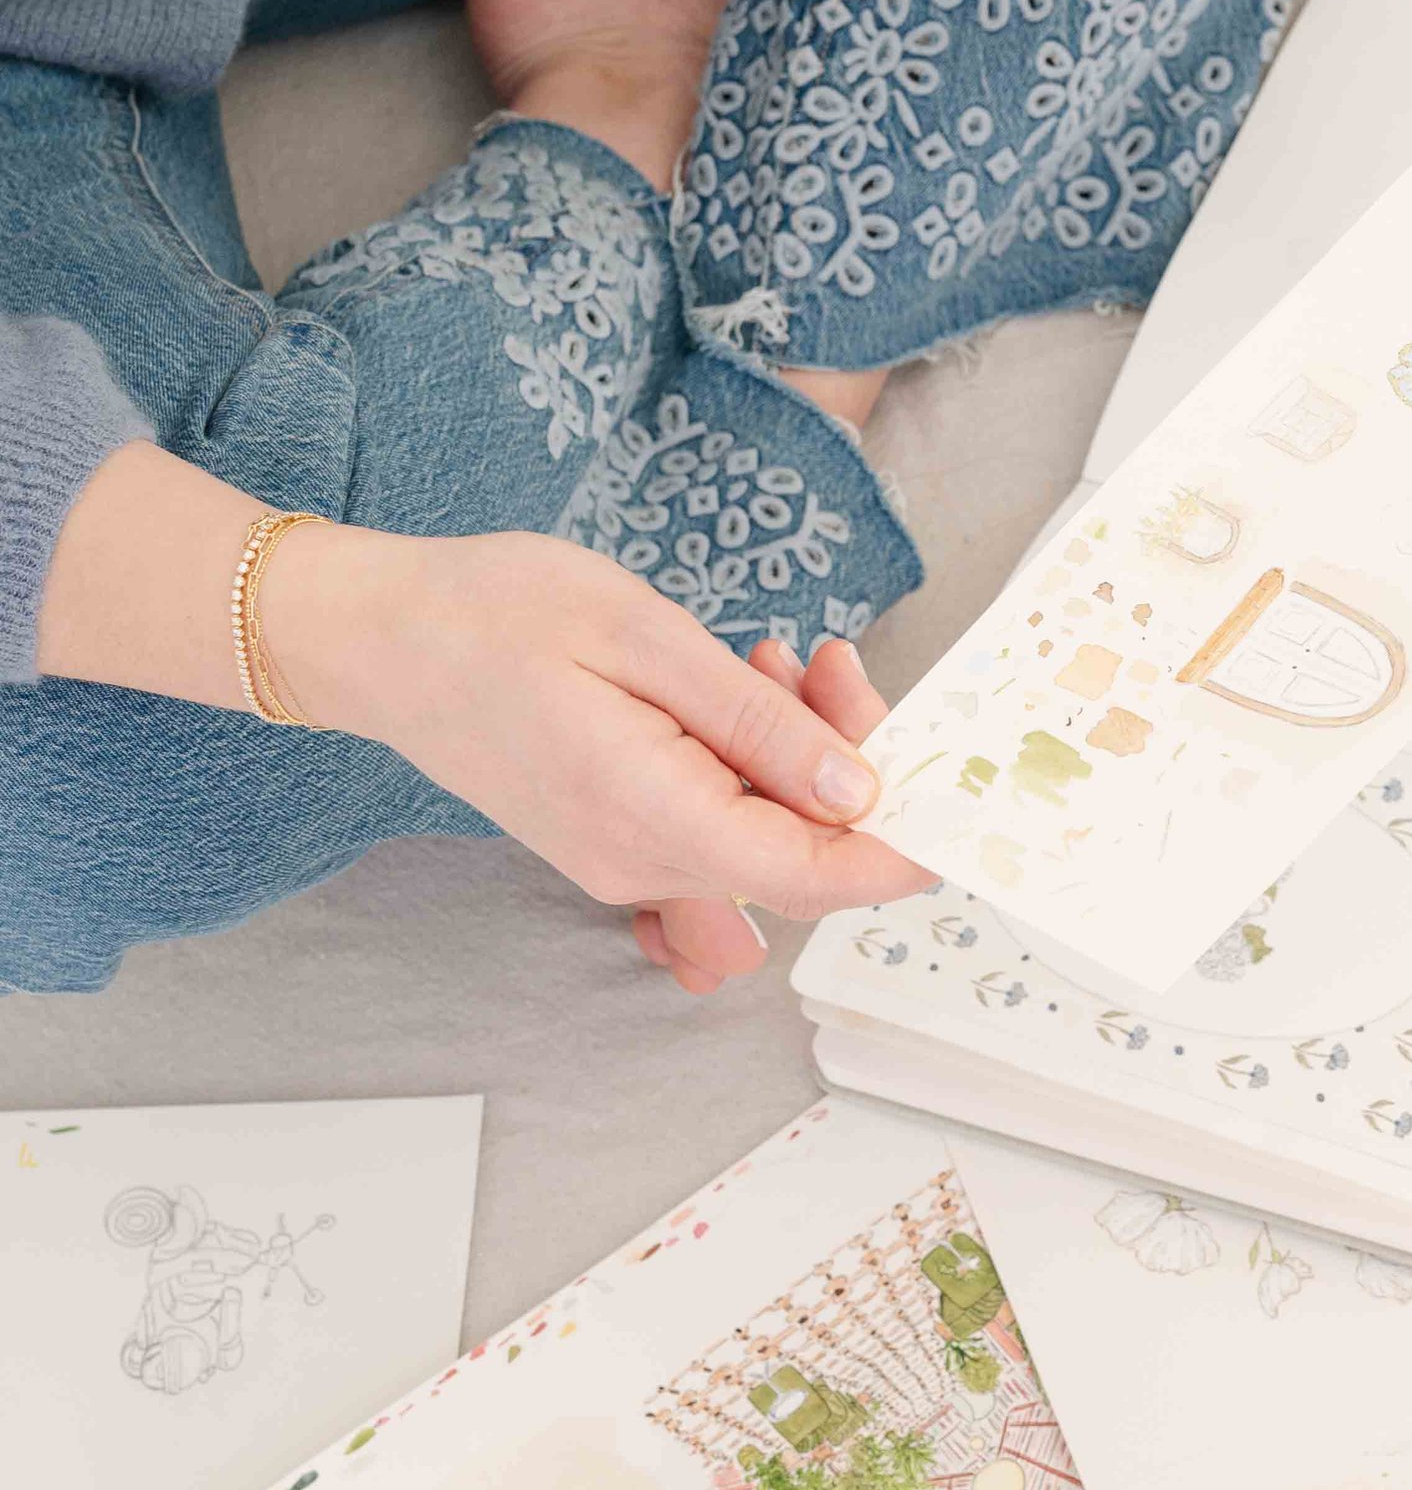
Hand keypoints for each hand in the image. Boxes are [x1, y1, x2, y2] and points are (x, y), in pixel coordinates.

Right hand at [263, 524, 931, 992]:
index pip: (815, 874)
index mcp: (652, 816)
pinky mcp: (611, 836)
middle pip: (799, 850)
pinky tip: (727, 686)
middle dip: (846, 761)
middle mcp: (640, 861)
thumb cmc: (493, 615)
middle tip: (829, 657)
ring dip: (792, 750)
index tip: (961, 798)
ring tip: (767, 656)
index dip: (902, 848)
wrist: (373, 636)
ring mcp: (621, 858)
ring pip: (760, 830)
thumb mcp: (643, 637)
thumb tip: (858, 792)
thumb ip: (758, 725)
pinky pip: (714, 817)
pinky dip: (745, 758)